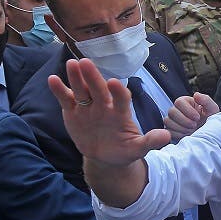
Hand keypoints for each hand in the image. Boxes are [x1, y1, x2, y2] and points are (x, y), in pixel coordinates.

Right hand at [49, 59, 170, 166]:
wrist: (106, 156)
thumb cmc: (124, 149)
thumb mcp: (138, 148)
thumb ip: (150, 141)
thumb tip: (167, 136)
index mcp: (120, 112)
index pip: (120, 98)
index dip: (118, 92)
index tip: (116, 83)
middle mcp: (104, 105)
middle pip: (98, 89)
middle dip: (93, 77)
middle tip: (86, 62)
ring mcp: (87, 107)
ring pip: (82, 90)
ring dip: (76, 77)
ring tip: (71, 64)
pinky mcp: (73, 112)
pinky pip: (66, 99)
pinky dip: (59, 90)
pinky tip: (52, 79)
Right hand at [164, 92, 218, 140]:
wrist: (208, 134)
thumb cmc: (210, 120)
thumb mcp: (212, 109)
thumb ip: (206, 100)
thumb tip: (196, 94)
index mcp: (186, 102)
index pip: (179, 102)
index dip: (187, 110)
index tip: (197, 117)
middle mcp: (177, 110)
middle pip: (171, 111)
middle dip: (184, 120)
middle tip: (195, 125)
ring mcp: (172, 120)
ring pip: (168, 121)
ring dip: (182, 128)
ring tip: (192, 130)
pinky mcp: (170, 130)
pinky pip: (169, 132)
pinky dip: (178, 135)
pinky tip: (188, 135)